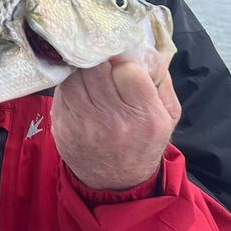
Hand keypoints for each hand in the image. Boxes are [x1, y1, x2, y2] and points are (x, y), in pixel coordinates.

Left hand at [50, 58, 181, 190]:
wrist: (117, 182)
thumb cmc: (145, 141)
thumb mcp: (168, 114)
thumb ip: (161, 79)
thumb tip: (143, 48)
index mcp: (145, 116)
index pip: (127, 68)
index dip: (123, 61)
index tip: (123, 65)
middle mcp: (114, 121)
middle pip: (96, 68)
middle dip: (100, 61)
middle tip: (104, 64)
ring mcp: (84, 125)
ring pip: (75, 75)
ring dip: (82, 70)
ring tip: (91, 75)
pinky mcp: (62, 127)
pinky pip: (62, 90)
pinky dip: (70, 84)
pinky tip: (80, 90)